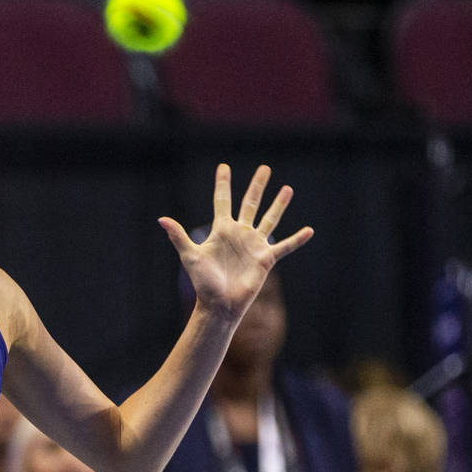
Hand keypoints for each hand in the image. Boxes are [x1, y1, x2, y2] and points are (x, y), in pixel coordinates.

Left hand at [159, 163, 312, 320]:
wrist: (219, 304)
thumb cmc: (203, 282)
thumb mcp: (190, 256)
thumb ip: (179, 236)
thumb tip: (161, 219)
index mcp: (221, 230)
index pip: (222, 201)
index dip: (223, 184)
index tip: (224, 167)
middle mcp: (239, 234)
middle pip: (250, 204)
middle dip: (257, 186)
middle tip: (264, 168)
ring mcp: (254, 245)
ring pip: (270, 219)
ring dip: (278, 204)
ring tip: (288, 189)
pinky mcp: (266, 259)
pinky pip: (285, 246)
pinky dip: (297, 239)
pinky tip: (309, 230)